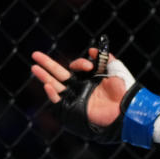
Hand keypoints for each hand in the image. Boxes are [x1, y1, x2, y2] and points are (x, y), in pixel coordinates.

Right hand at [31, 41, 159, 147]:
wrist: (125, 108)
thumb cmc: (123, 90)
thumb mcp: (116, 69)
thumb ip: (105, 58)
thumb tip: (92, 50)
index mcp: (90, 78)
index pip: (76, 67)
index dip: (79, 63)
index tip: (89, 66)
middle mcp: (81, 87)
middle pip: (59, 73)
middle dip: (47, 64)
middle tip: (35, 54)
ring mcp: (76, 98)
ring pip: (56, 85)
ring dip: (44, 76)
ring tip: (34, 67)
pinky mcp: (73, 109)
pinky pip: (59, 102)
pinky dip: (52, 94)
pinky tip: (48, 85)